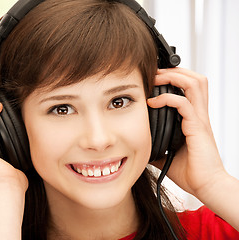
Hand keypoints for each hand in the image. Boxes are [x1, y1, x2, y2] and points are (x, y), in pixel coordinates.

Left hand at [147, 68, 225, 197]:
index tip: (155, 78)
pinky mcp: (197, 127)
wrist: (206, 186)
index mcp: (193, 118)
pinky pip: (184, 104)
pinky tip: (154, 102)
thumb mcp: (166, 154)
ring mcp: (199, 119)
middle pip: (195, 79)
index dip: (175, 78)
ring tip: (156, 78)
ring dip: (174, 77)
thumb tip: (138, 143)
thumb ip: (155, 144)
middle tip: (155, 72)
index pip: (189, 88)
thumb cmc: (191, 171)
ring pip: (194, 84)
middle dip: (175, 71)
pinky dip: (168, 98)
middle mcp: (199, 115)